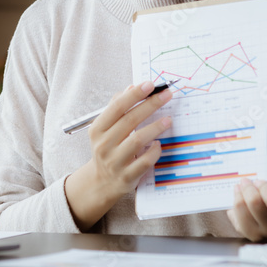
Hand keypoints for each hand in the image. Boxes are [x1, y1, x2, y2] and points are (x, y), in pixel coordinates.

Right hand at [65, 82, 172, 230]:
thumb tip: (131, 88)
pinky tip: (159, 143)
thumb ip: (116, 108)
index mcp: (97, 129)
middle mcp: (104, 144)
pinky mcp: (127, 176)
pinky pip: (145, 161)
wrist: (102, 181)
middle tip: (166, 95)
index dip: (134, 95)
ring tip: (168, 119)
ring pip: (137, 140)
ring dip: (155, 127)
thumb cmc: (107, 149)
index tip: (149, 84)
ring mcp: (115, 161)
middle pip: (129, 120)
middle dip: (150, 105)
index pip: (116, 107)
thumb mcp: (104, 129)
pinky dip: (154, 151)